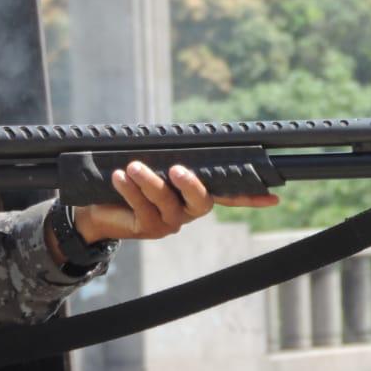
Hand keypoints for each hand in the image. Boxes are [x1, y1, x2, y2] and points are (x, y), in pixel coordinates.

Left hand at [73, 162, 278, 244]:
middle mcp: (187, 211)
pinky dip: (130, 189)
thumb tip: (176, 141)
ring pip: (167, 201)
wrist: (96, 209)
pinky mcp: (148, 229)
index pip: (228, 195)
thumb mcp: (151, 165)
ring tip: (133, 166)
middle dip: (191, 185)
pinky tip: (119, 176)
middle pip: (202, 202)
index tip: (274, 196)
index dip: (250, 196)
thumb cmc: (128, 180)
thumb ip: (167, 157)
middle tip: (176, 169)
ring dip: (149, 181)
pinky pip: (142, 207)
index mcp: (194, 194)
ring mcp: (170, 222)